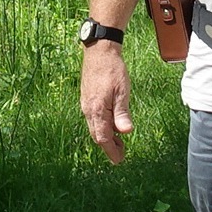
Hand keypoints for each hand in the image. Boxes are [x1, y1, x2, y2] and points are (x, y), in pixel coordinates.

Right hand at [81, 39, 132, 164]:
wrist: (99, 51)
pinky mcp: (87, 98)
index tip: (119, 160)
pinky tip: (112, 124)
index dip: (111, 151)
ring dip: (106, 137)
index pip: (102, 138)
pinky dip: (102, 127)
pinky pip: (93, 119)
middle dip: (108, 147)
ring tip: (118, 142)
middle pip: (97, 135)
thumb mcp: (122, 91)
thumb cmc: (112, 69)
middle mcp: (88, 109)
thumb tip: (125, 132)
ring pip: (95, 127)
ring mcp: (86, 104)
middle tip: (121, 154)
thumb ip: (122, 113)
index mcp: (97, 109)